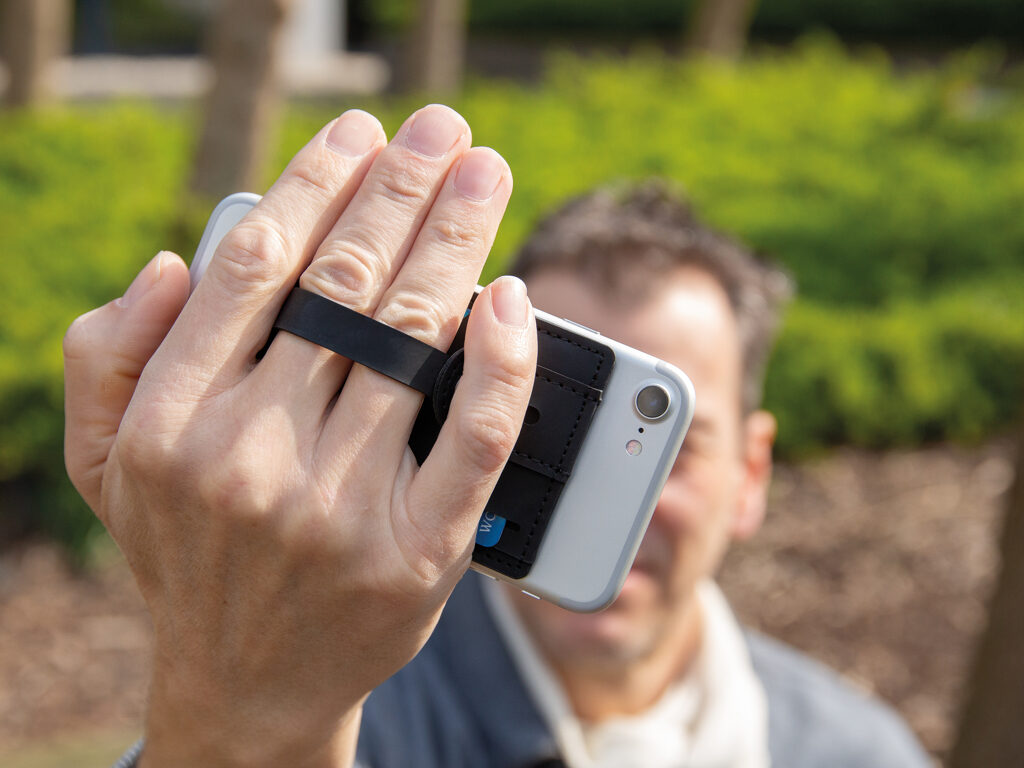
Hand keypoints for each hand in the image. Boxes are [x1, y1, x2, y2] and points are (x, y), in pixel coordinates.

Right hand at [63, 105, 536, 767]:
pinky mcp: (418, 549)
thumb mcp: (105, 463)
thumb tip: (179, 259)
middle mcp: (252, 457)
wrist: (247, 687)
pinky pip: (476, 433)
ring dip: (456, 240)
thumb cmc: (187, 555)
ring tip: (482, 176)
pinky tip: (509, 295)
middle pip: (345, 286)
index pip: (256, 267)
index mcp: (171, 423)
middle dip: (402, 190)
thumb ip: (110, 354)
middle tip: (444, 133)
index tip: (360, 135)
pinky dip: (503, 357)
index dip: (316, 183)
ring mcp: (340, 506)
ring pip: (414, 341)